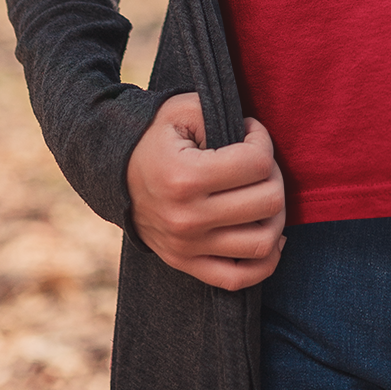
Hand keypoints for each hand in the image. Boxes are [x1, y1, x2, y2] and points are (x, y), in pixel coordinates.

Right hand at [126, 92, 286, 289]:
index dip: (262, 139)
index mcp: (186, 178)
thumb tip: (255, 138)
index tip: (249, 132)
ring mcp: (188, 247)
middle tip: (258, 163)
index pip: (257, 163)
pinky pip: (239, 279)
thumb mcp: (182, 110)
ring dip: (276, 216)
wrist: (114, 174)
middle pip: (268, 202)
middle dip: (273, 175)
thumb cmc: (155, 138)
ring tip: (262, 194)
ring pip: (262, 243)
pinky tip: (271, 235)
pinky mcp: (187, 264)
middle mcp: (188, 219)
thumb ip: (220, 113)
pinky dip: (265, 261)